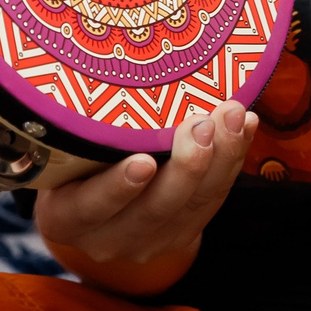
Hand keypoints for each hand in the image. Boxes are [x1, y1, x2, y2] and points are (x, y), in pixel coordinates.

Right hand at [33, 102, 255, 294]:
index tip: (144, 161)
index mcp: (65, 218)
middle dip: (185, 168)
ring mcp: (147, 243)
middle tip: (202, 125)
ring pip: (192, 208)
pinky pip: (213, 201)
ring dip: (220, 160)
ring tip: (233, 117)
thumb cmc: (70, 158)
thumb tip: (104, 67)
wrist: (92, 199)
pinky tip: (245, 127)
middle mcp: (105, 239)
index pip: (88, 207)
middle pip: (152, 211)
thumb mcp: (65, 147)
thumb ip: (82, 127)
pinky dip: (232, 162)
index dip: (117, 188)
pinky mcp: (181, 236)